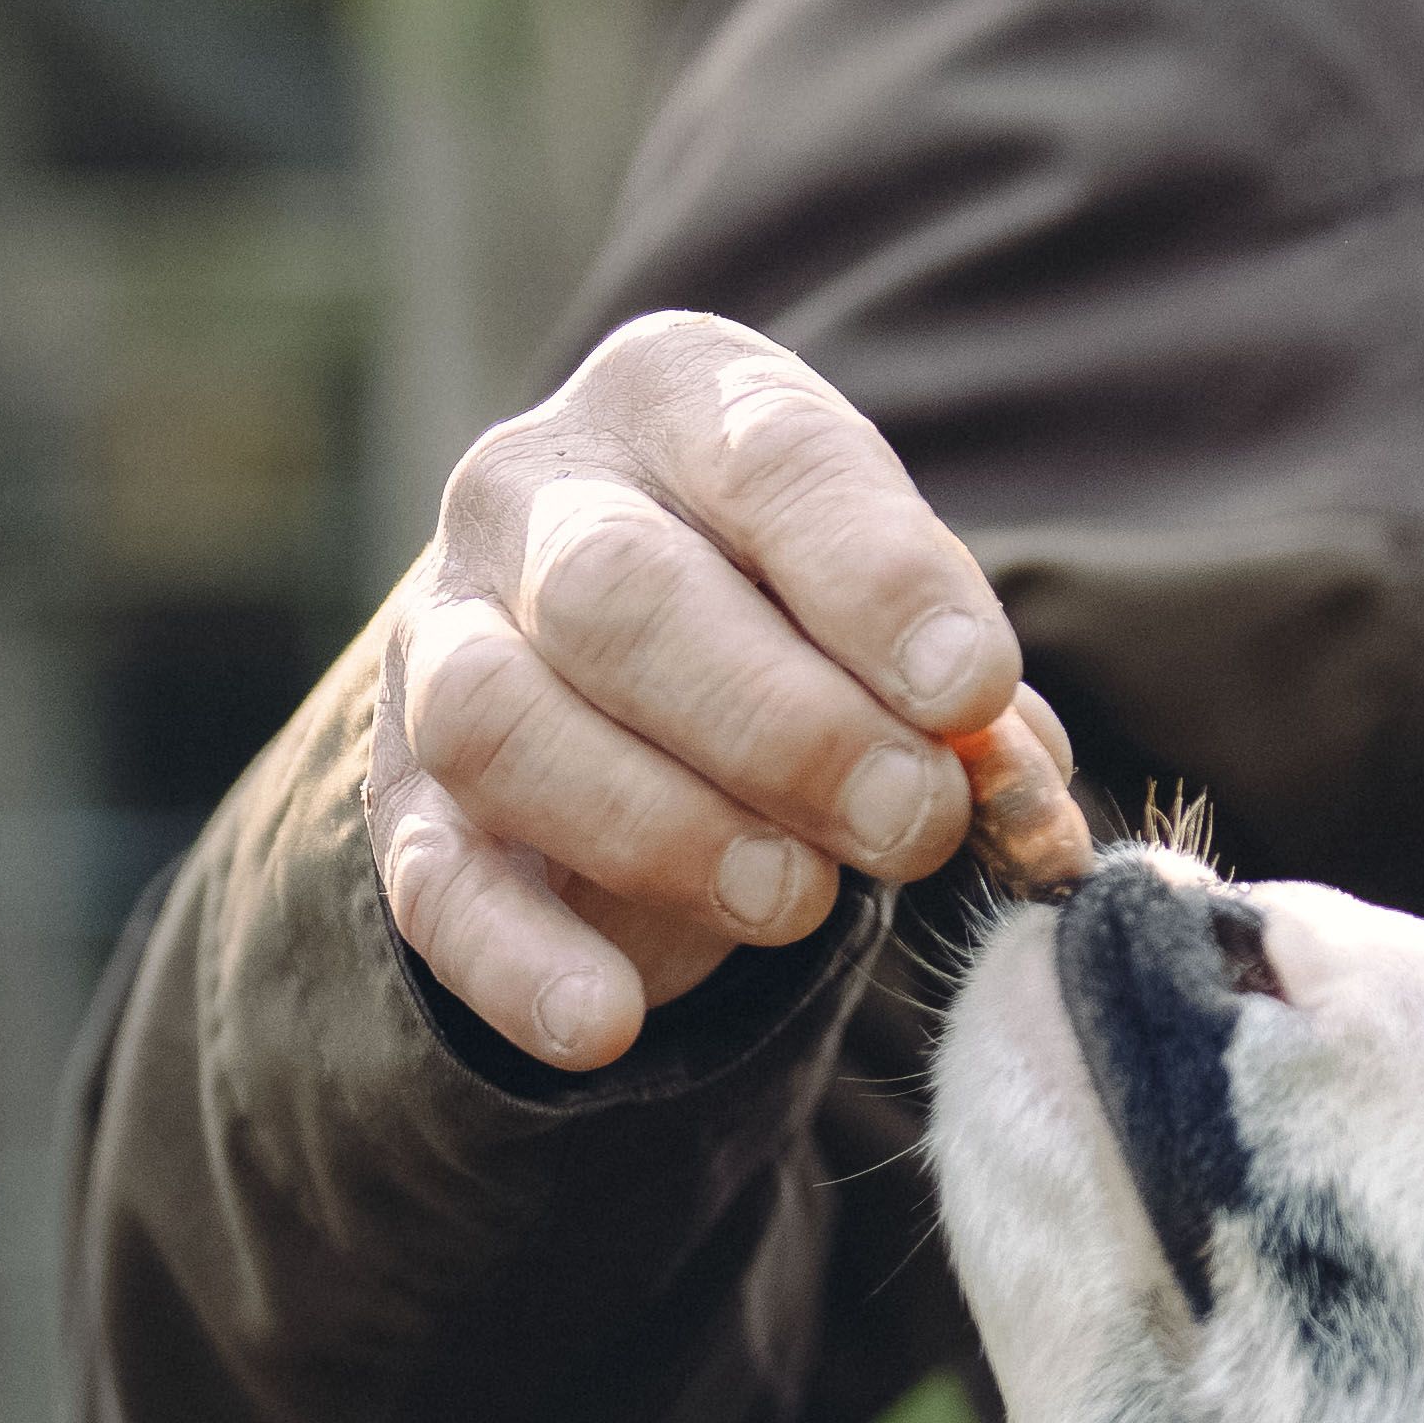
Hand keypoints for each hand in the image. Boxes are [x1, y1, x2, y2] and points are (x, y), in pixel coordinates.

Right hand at [371, 312, 1095, 1070]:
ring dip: (661, 827)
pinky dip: (517, 962)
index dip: (876, 579)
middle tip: (909, 823)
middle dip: (783, 726)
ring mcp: (441, 638)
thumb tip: (1021, 805)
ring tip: (797, 902)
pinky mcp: (402, 795)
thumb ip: (966, 699)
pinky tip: (608, 1023)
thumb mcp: (898, 613)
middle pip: (616, 593)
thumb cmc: (811, 617)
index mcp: (680, 400)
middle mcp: (533, 491)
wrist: (640, 665)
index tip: (968, 691)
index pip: (771, 460)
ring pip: (497, 719)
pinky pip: (428, 880)